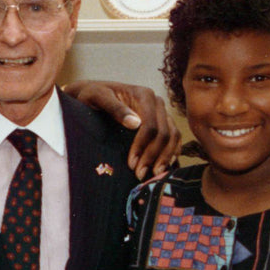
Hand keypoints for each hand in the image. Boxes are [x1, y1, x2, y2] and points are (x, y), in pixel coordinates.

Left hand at [63, 80, 180, 178]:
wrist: (96, 95)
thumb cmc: (93, 96)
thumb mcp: (98, 97)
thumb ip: (114, 108)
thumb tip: (135, 123)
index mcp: (144, 95)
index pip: (150, 125)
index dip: (143, 147)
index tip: (132, 164)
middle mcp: (157, 102)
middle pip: (165, 133)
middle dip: (153, 156)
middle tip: (140, 174)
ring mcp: (162, 112)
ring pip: (173, 136)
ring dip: (165, 157)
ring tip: (154, 174)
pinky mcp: (163, 121)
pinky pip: (175, 137)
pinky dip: (172, 152)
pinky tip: (165, 166)